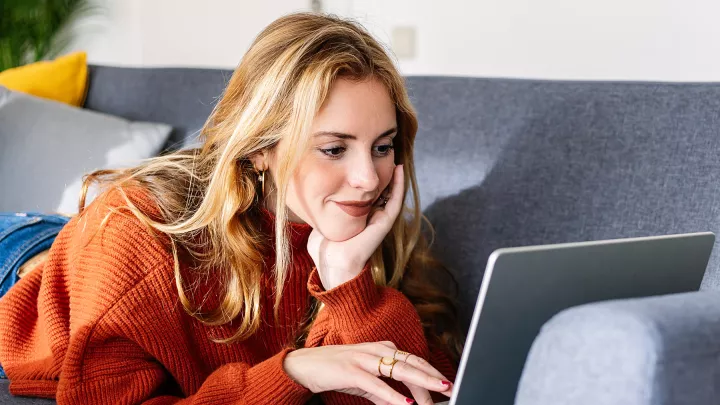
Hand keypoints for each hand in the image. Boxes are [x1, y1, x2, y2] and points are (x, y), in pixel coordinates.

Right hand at [283, 341, 452, 404]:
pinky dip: (393, 395)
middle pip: (411, 362)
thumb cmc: (334, 370)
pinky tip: (406, 403)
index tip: (445, 385)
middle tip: (449, 388)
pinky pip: (376, 384)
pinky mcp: (351, 370)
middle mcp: (375, 350)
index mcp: (381, 349)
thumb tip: (402, 403)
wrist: (304, 366)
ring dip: (419, 384)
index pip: (412, 360)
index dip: (431, 372)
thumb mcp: (364, 381)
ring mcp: (363, 358)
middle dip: (432, 376)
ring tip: (435, 395)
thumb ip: (383, 391)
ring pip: (398, 369)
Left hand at [307, 164, 404, 290]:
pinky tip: (398, 169)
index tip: (365, 157)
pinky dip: (399, 185)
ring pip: (392, 192)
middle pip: (381, 189)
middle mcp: (371, 216)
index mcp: (358, 215)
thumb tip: (310, 196)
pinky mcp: (385, 222)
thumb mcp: (321, 221)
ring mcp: (379, 219)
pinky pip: (395, 200)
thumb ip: (319, 209)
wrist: (333, 263)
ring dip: (394, 175)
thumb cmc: (324, 247)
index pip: (367, 191)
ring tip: (395, 154)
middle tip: (383, 150)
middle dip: (382, 171)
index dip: (368, 175)